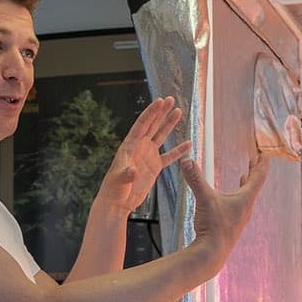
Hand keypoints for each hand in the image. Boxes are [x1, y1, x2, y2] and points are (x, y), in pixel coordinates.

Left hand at [94, 97, 188, 216]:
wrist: (117, 203)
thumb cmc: (114, 190)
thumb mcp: (119, 181)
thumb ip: (127, 174)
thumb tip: (133, 171)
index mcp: (129, 146)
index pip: (142, 125)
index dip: (152, 112)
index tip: (161, 100)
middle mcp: (139, 148)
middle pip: (152, 125)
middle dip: (161, 112)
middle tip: (171, 99)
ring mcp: (147, 156)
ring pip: (161, 136)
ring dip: (169, 124)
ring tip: (179, 111)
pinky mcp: (154, 168)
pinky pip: (168, 156)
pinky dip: (178, 151)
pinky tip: (188, 144)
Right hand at [181, 153, 267, 264]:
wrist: (212, 254)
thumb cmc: (213, 227)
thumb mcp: (204, 199)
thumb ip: (196, 179)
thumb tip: (186, 161)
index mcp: (245, 199)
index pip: (258, 177)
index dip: (261, 164)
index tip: (264, 154)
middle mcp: (246, 208)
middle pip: (254, 185)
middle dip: (254, 171)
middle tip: (256, 160)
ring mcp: (240, 217)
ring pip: (246, 196)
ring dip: (246, 184)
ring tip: (244, 177)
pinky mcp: (231, 225)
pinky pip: (238, 206)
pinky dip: (237, 196)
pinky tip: (228, 200)